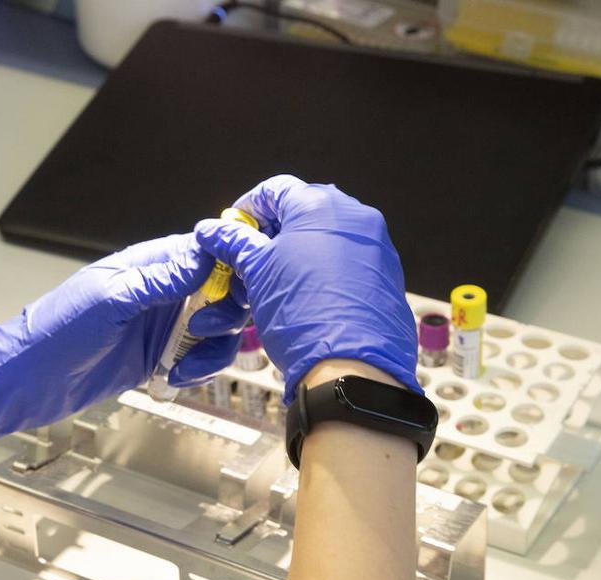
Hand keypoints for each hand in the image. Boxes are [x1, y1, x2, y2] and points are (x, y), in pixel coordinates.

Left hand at [0, 235, 248, 477]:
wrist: (28, 380)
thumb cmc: (56, 331)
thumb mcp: (111, 300)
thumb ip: (160, 280)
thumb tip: (205, 257)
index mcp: (150, 265)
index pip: (207, 253)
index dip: (231, 267)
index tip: (236, 290)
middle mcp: (163, 292)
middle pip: (224, 293)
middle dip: (226, 313)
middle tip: (204, 330)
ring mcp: (164, 326)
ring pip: (218, 330)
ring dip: (214, 349)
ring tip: (186, 365)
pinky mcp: (161, 357)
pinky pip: (200, 359)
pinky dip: (199, 370)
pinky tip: (175, 378)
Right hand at [187, 175, 419, 400]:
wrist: (353, 367)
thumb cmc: (302, 314)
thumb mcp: (257, 274)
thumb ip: (235, 243)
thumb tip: (212, 229)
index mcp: (320, 205)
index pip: (275, 189)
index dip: (248, 209)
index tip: (233, 231)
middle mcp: (355, 216)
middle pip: (304, 212)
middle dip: (273, 234)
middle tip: (251, 261)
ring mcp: (376, 245)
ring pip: (328, 238)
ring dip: (298, 254)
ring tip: (277, 284)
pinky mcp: (388, 274)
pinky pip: (350, 262)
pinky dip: (326, 271)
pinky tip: (309, 297)